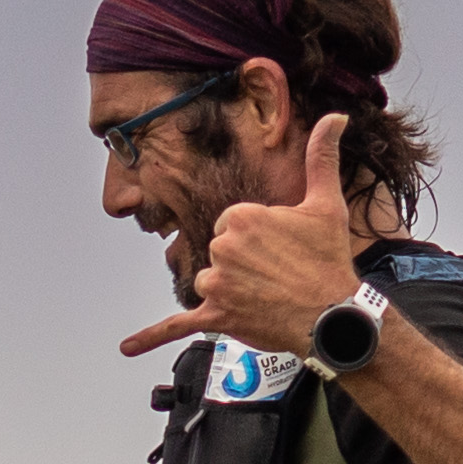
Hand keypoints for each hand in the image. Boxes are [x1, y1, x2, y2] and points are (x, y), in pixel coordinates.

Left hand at [118, 112, 363, 360]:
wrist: (333, 315)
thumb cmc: (328, 261)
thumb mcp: (326, 203)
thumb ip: (322, 156)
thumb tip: (335, 117)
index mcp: (241, 217)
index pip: (231, 225)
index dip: (257, 239)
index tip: (279, 249)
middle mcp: (223, 247)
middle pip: (219, 253)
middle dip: (243, 264)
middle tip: (277, 274)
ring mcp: (218, 282)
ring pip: (209, 281)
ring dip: (230, 289)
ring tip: (264, 295)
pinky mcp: (217, 314)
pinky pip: (177, 324)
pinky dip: (151, 337)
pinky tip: (127, 347)